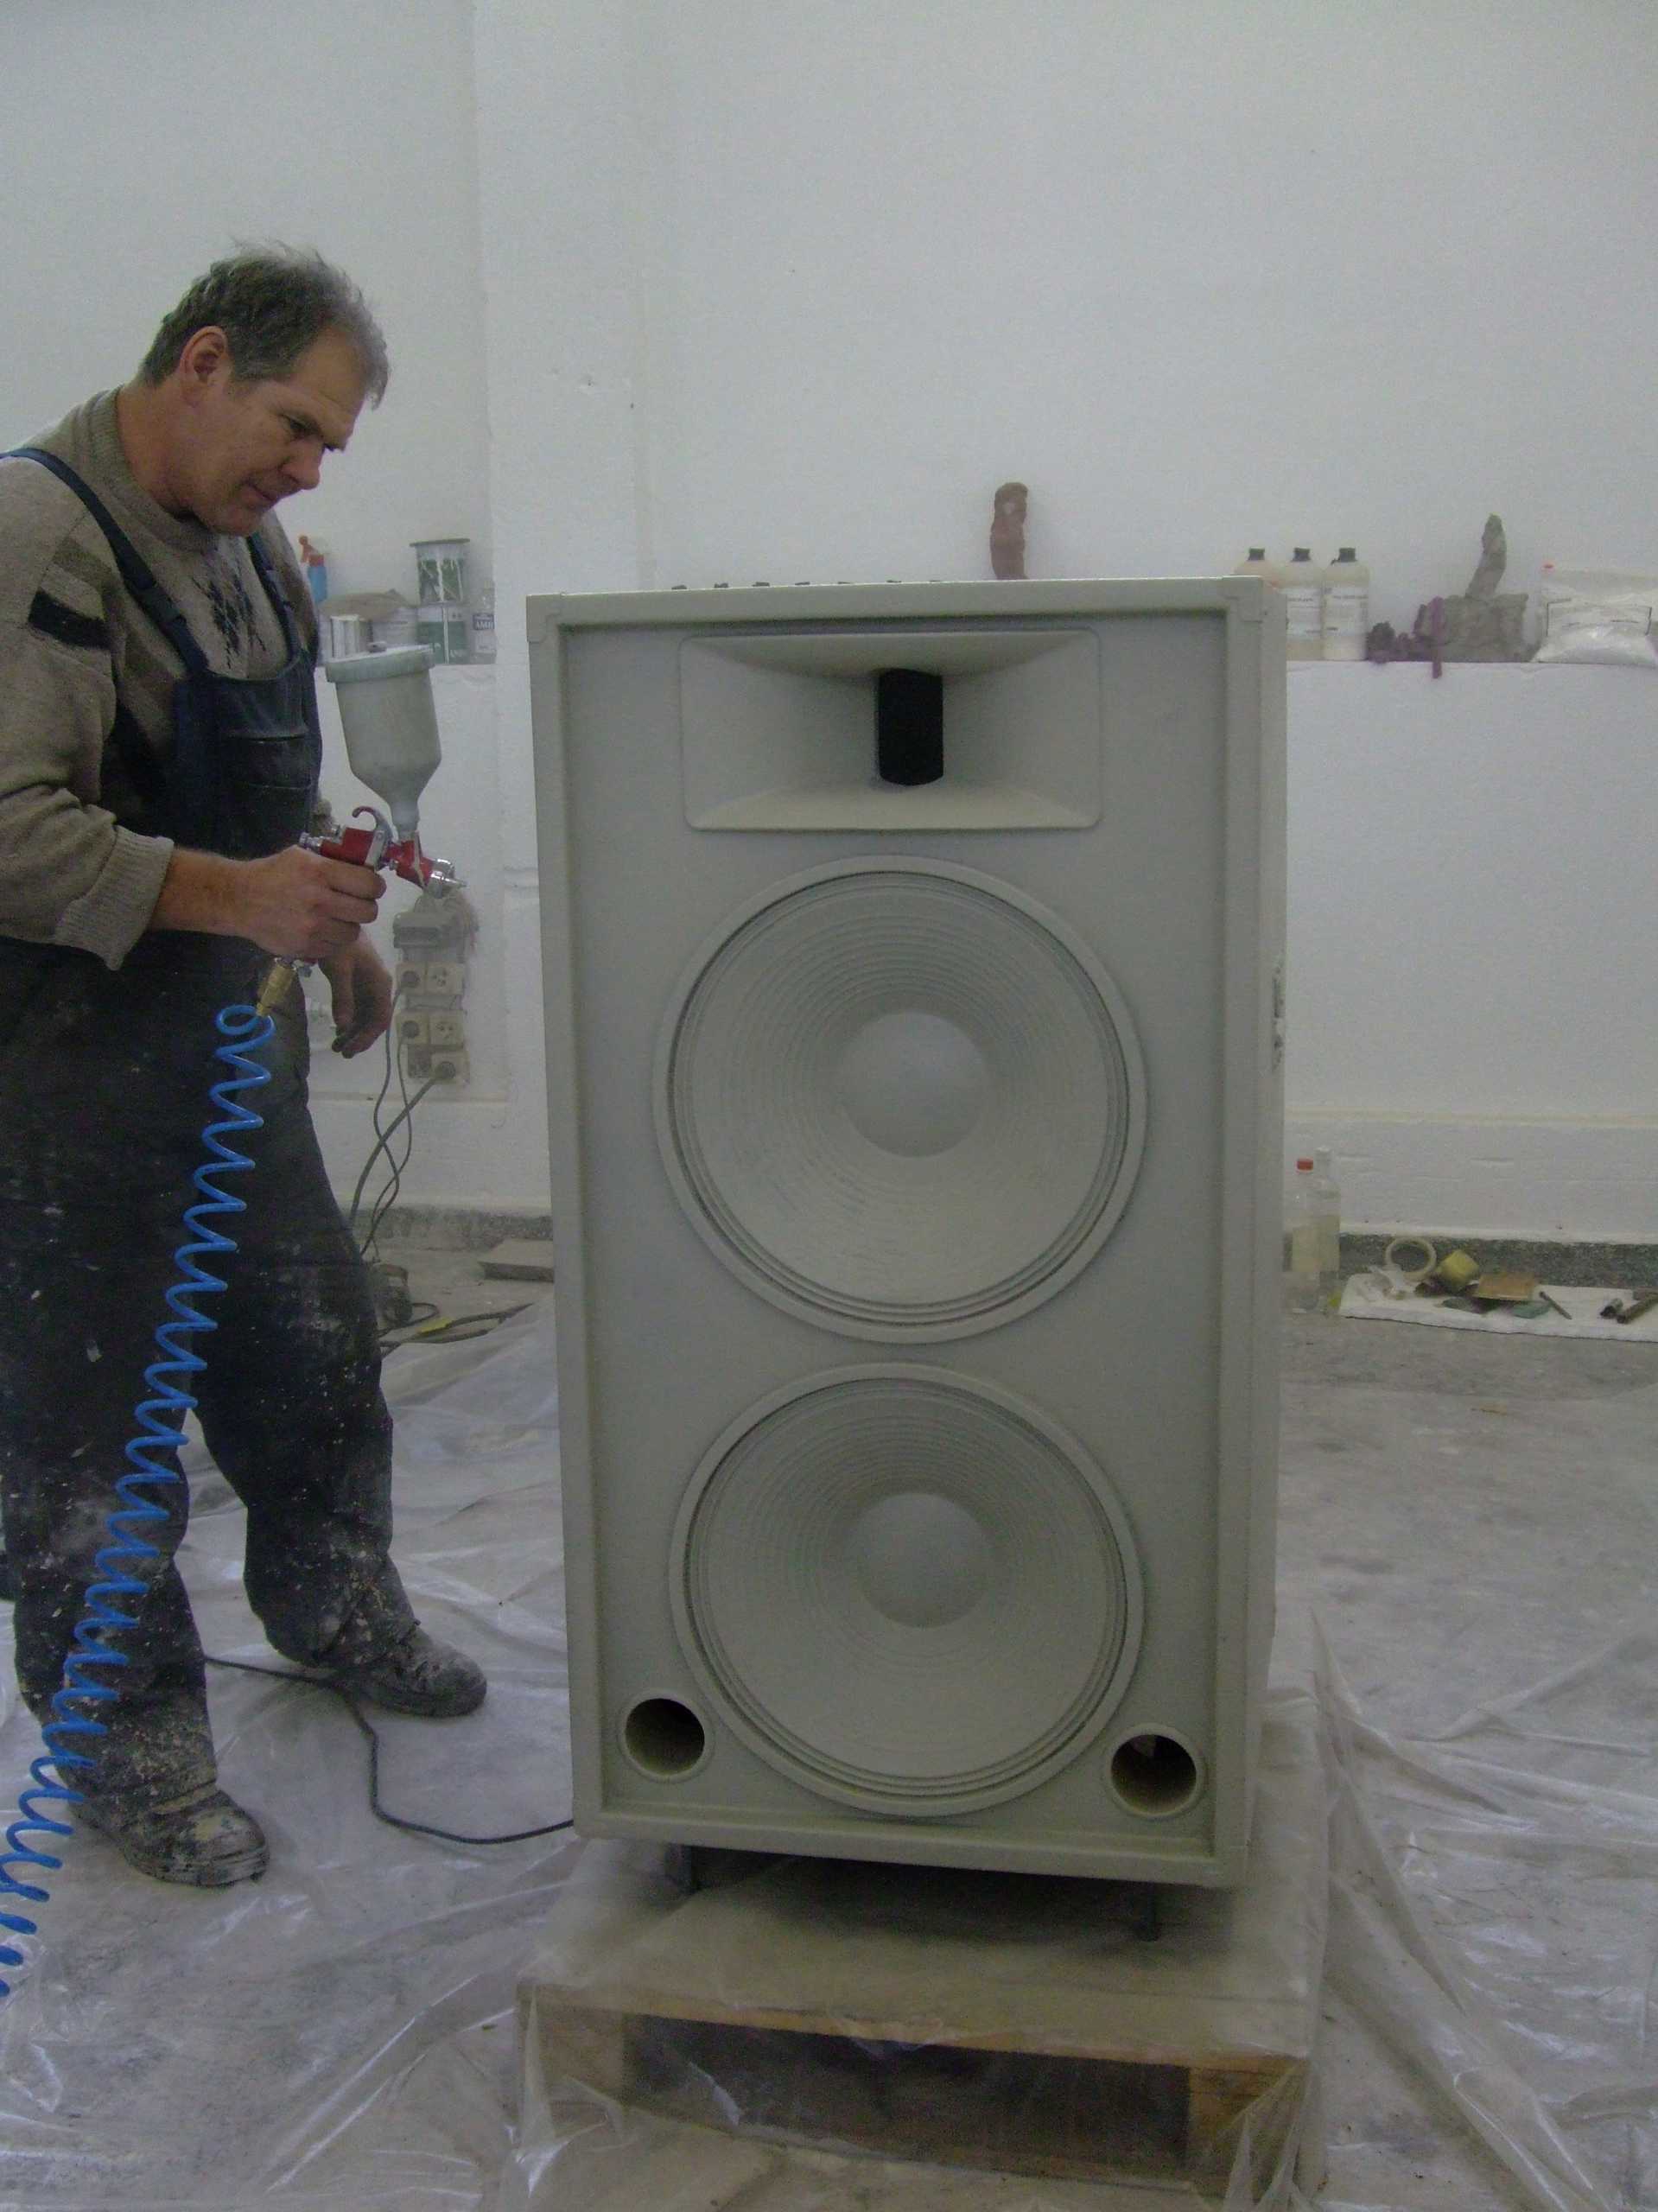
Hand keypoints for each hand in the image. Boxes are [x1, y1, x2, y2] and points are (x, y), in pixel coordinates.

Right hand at [237, 845, 384, 961]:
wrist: (239, 900)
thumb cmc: (273, 874)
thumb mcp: (302, 856)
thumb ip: (333, 862)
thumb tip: (365, 867)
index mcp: (320, 873)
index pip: (370, 884)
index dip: (375, 887)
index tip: (371, 887)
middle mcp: (319, 901)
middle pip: (368, 912)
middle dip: (366, 907)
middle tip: (356, 904)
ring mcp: (312, 928)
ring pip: (353, 933)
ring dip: (348, 925)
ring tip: (335, 917)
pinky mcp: (306, 947)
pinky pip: (335, 947)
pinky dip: (332, 940)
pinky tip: (321, 929)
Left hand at [322, 939, 394, 1057]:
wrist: (337, 921)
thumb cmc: (341, 944)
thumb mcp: (339, 971)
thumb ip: (342, 998)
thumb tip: (342, 1026)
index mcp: (380, 984)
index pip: (380, 1018)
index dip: (367, 1037)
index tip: (352, 1049)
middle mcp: (379, 988)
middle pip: (374, 1020)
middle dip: (360, 1038)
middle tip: (342, 1052)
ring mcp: (369, 987)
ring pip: (365, 1017)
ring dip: (353, 1032)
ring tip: (336, 1046)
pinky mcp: (358, 985)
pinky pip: (357, 1008)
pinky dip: (348, 1021)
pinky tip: (338, 1030)